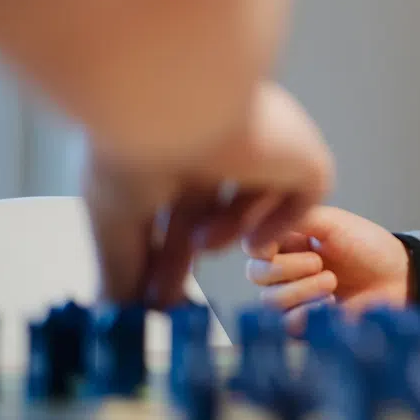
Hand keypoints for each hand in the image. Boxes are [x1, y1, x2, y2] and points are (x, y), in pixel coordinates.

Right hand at [84, 80, 333, 305]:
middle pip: (206, 209)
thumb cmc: (133, 148)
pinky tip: (252, 232)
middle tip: (176, 303)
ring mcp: (258, 143)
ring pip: (253, 202)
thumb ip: (120, 272)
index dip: (159, 251)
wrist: (174, 104)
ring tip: (203, 239)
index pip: (168, 205)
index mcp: (167, 144)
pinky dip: (279, 222)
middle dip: (188, 256)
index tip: (150, 296)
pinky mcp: (300, 152)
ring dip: (226, 233)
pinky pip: (305, 195)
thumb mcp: (114, 221)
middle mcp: (213, 139)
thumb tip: (120, 316)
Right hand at [245, 205, 409, 331]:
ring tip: (333, 282)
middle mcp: (284, 270)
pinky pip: (287, 324)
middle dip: (288, 268)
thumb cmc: (368, 246)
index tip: (293, 242)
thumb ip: (297, 217)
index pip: (252, 244)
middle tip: (321, 263)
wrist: (398, 277)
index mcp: (286, 241)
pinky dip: (309, 312)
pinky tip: (332, 303)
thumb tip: (261, 224)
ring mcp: (293, 299)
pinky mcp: (304, 325)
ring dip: (303, 289)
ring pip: (270, 301)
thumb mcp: (333, 222)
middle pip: (256, 273)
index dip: (263, 245)